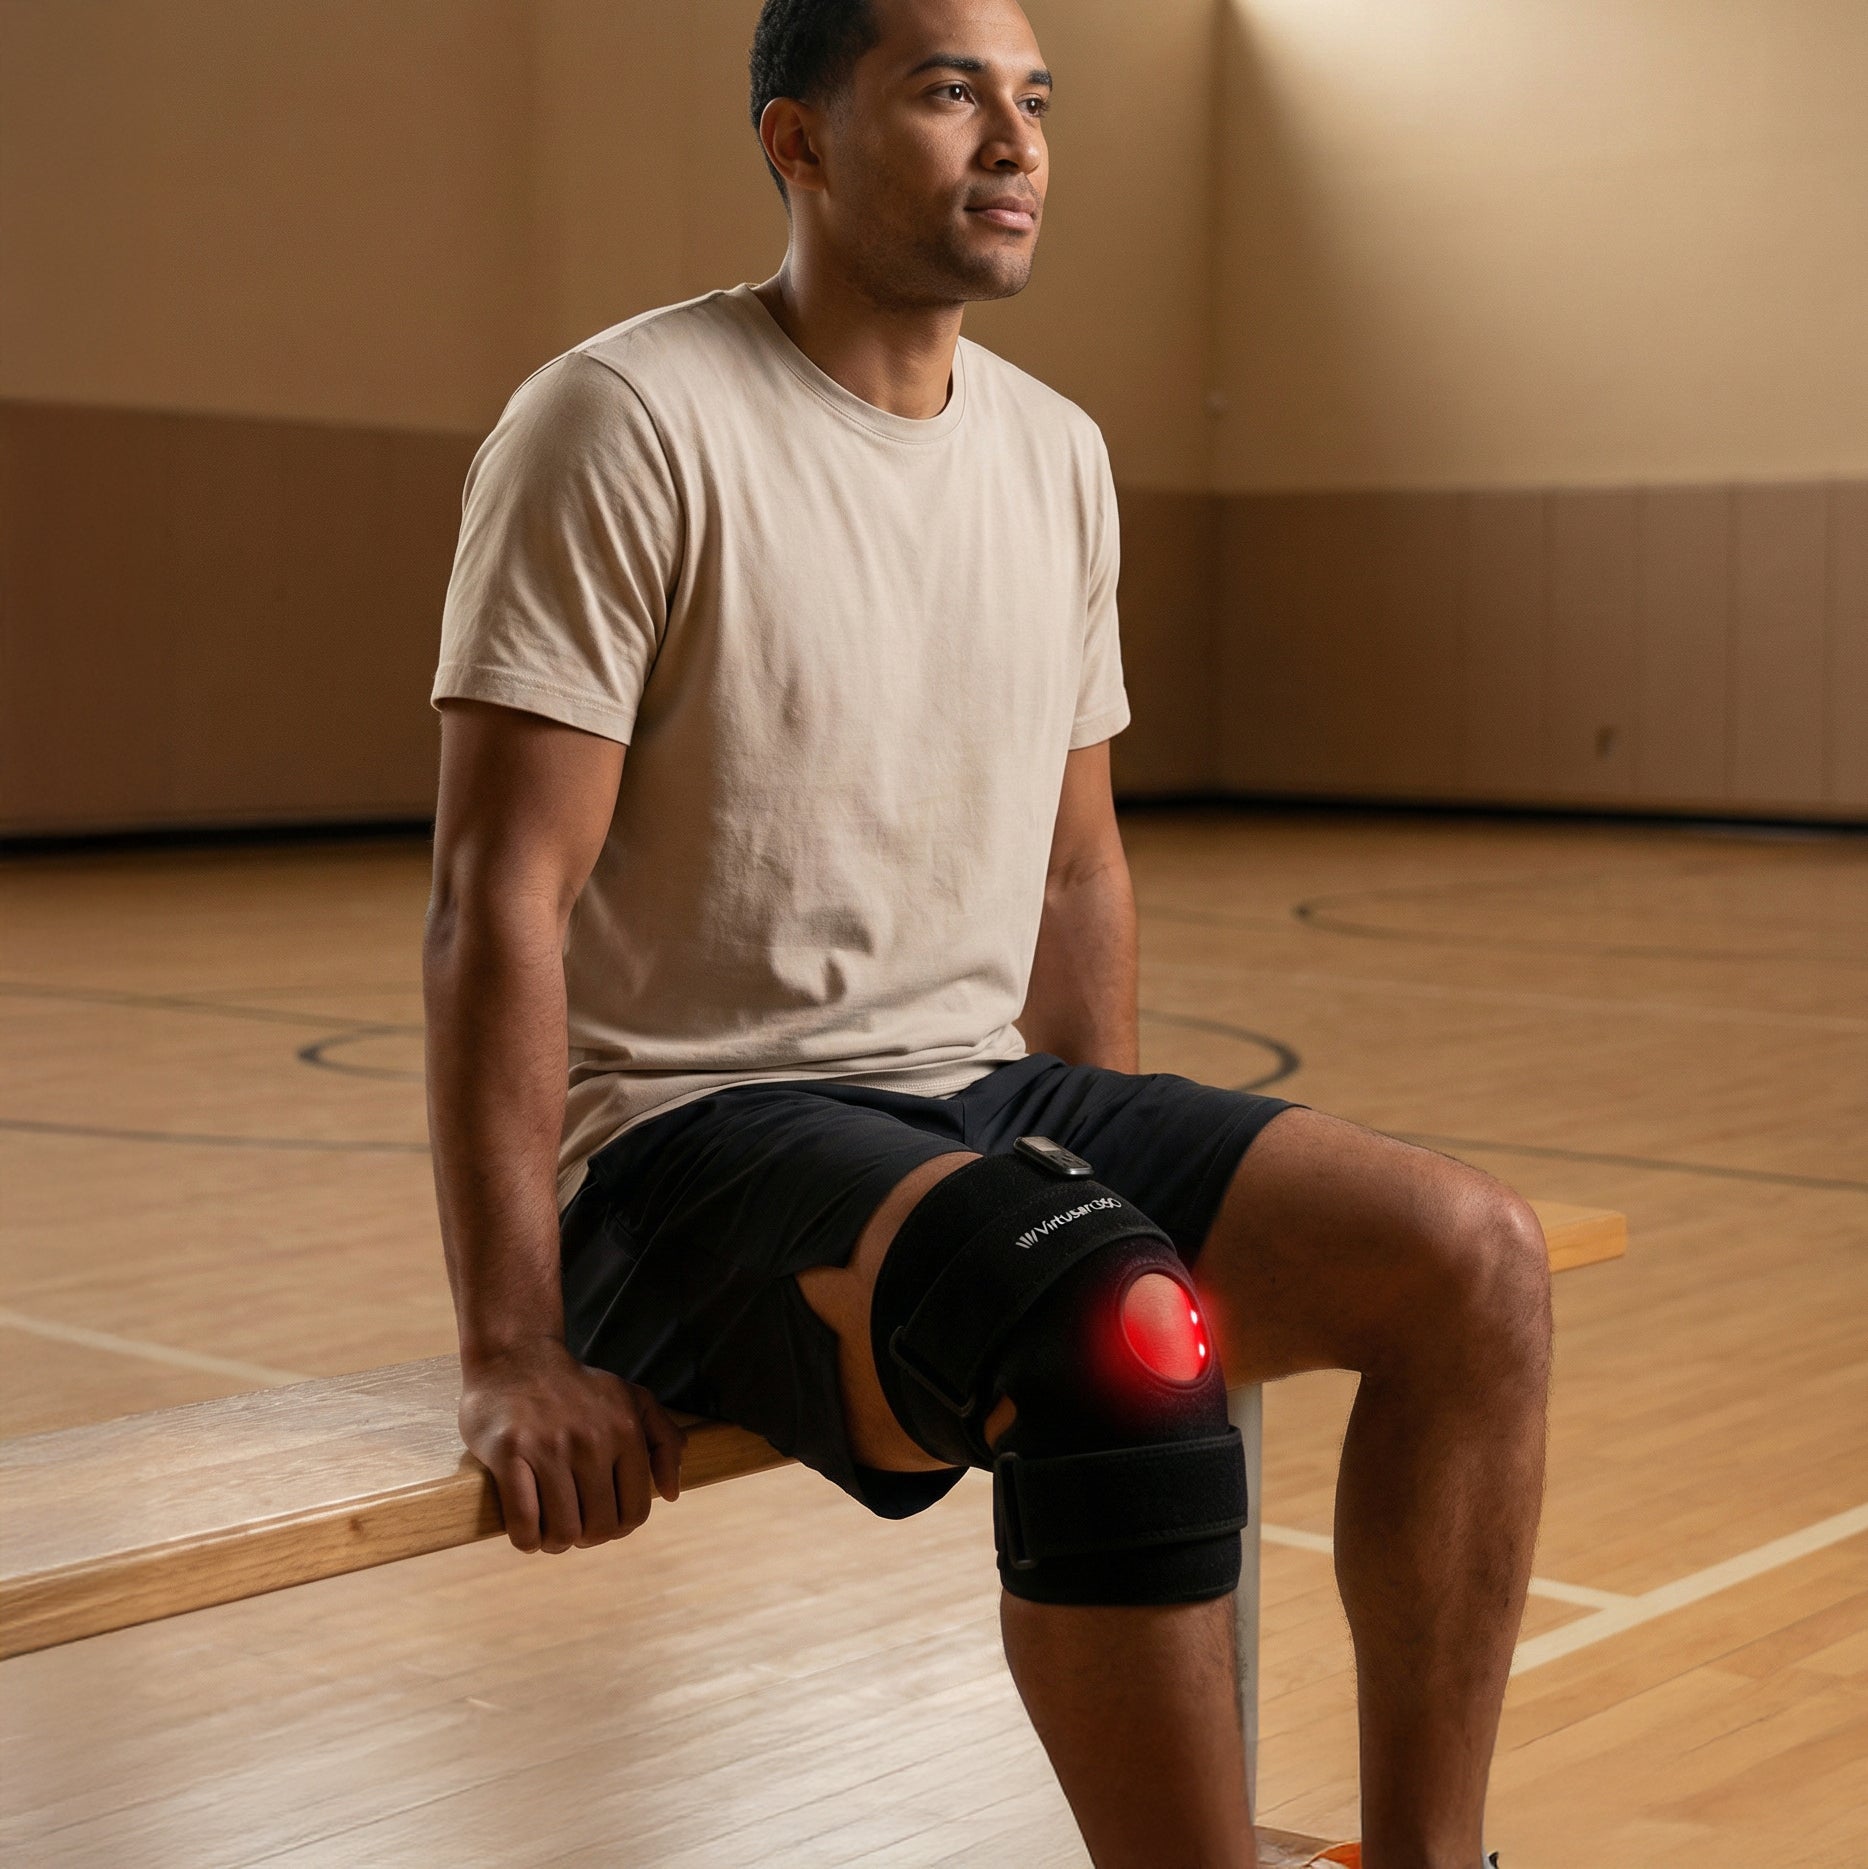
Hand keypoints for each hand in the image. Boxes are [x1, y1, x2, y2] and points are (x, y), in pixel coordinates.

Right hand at [459, 1339, 687, 1553]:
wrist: (515, 1356)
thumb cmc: (576, 1388)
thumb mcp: (631, 1399)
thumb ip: (663, 1441)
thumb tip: (671, 1494)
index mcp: (625, 1429)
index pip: (635, 1510)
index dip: (619, 1528)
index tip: (602, 1521)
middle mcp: (591, 1439)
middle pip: (599, 1527)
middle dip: (587, 1538)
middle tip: (573, 1526)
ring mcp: (549, 1446)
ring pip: (562, 1532)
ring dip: (555, 1543)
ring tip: (549, 1530)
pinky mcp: (509, 1452)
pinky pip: (524, 1523)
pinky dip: (527, 1540)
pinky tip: (527, 1532)